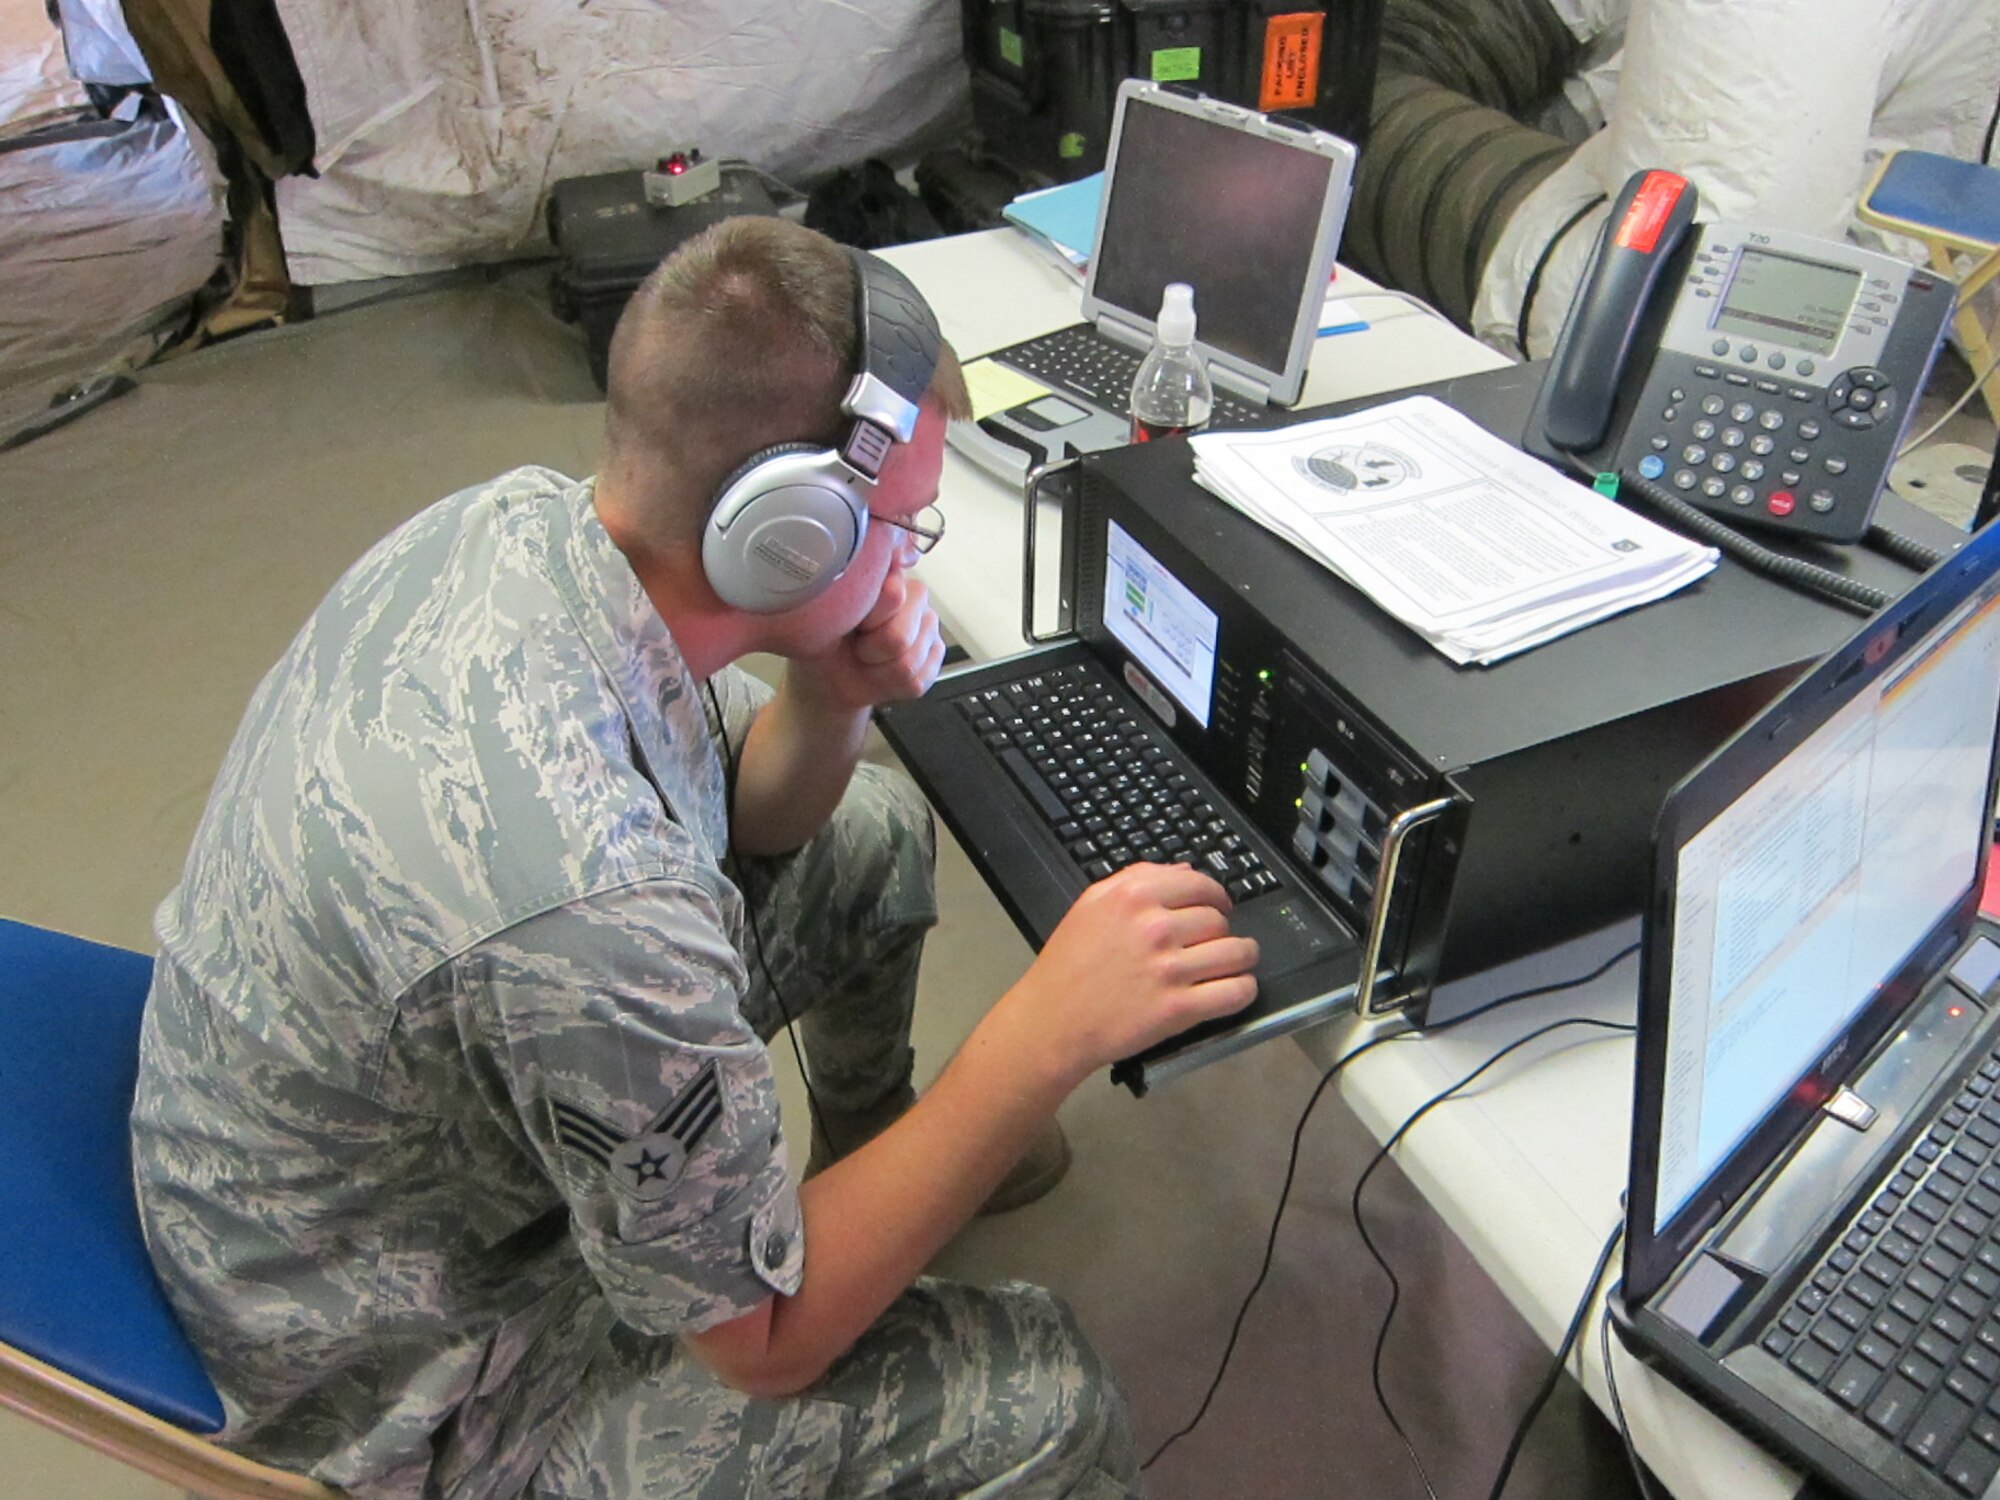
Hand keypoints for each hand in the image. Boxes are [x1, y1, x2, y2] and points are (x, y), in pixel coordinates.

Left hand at [792, 568, 945, 716]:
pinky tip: (879, 674)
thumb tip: (890, 563)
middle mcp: (916, 597)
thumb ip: (858, 585)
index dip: (863, 621)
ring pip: (907, 666)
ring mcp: (930, 628)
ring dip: (875, 672)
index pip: (893, 596)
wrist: (825, 677)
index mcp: (889, 575)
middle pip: (899, 639)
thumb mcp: (827, 610)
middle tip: (855, 644)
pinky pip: (916, 682)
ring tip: (865, 660)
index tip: (847, 621)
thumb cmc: (825, 639)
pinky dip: (889, 687)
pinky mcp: (935, 656)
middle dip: (868, 651)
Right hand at [1003, 863, 1258, 1088]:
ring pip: (1236, 953)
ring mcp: (1169, 969)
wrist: (1052, 1022)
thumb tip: (1187, 871)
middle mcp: (1154, 927)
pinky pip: (1235, 993)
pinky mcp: (1179, 1009)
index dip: (1217, 896)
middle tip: (1214, 943)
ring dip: (1243, 958)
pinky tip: (1237, 988)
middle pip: (1219, 920)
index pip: (1200, 885)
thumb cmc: (1067, 964)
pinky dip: (1244, 990)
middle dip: (1223, 931)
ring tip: (1236, 963)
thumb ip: (1138, 878)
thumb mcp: (1091, 904)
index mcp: (1133, 895)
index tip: (1220, 907)